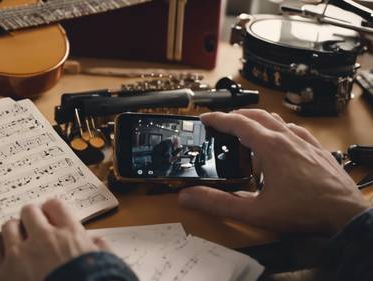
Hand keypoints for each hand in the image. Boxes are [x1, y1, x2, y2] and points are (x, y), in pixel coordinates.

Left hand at [0, 199, 109, 280]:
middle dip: (31, 217)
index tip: (52, 216)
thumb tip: (96, 241)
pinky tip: (7, 264)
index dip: (53, 210)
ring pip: (7, 229)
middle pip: (29, 211)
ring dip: (13, 234)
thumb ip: (100, 249)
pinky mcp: (3, 277)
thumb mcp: (105, 265)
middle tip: (34, 227)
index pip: (55, 205)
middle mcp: (42, 240)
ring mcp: (19, 258)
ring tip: (19, 243)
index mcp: (69, 235)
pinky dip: (1, 259)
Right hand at [178, 109, 368, 235]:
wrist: (346, 216)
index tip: (206, 118)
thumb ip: (218, 204)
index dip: (218, 119)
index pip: (237, 123)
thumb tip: (189, 197)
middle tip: (222, 124)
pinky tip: (278, 141)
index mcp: (271, 147)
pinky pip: (294, 130)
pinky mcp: (317, 149)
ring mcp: (305, 142)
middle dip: (235, 116)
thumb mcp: (254, 211)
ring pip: (276, 120)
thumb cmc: (306, 212)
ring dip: (257, 121)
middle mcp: (288, 139)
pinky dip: (278, 129)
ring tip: (245, 131)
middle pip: (256, 116)